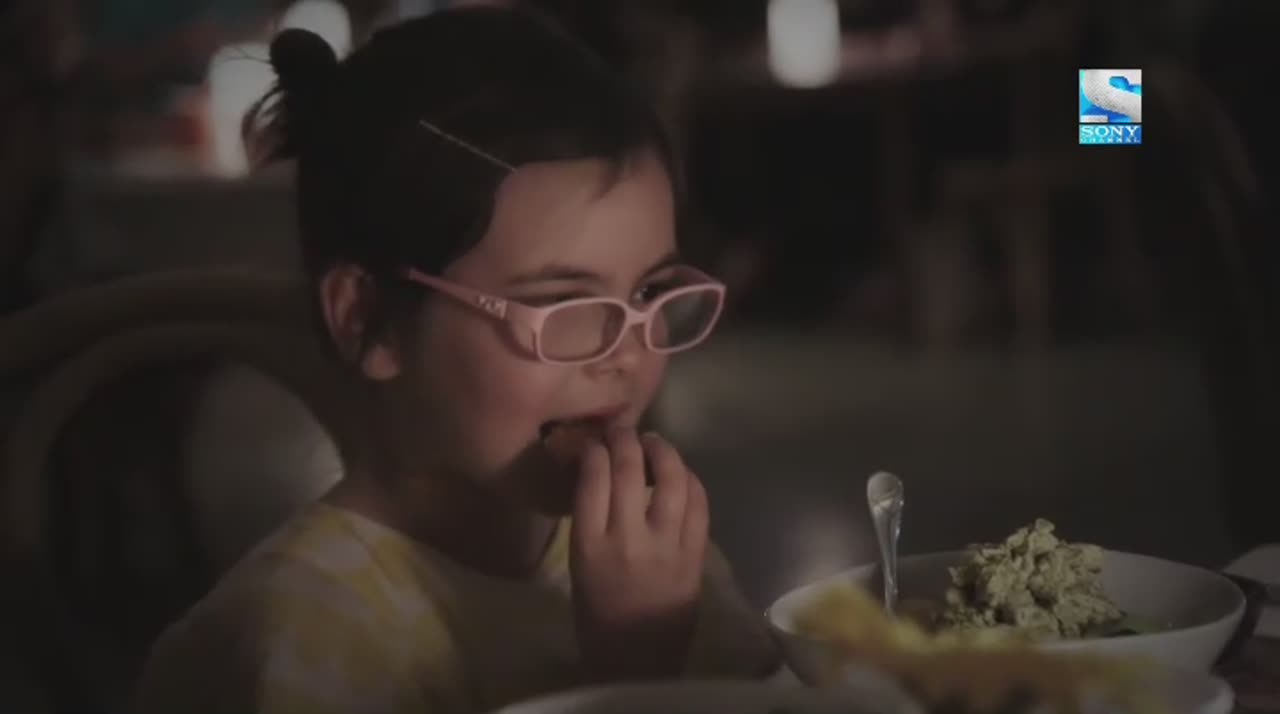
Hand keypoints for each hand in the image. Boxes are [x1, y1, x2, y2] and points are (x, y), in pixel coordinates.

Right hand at [569, 428, 708, 680]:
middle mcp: (628, 538)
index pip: (592, 477)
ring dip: (663, 451)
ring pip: (671, 479)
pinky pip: (699, 504)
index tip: (596, 439)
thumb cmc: (598, 614)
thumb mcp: (580, 564)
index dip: (596, 448)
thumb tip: (599, 471)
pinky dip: (691, 480)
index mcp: (589, 544)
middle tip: (624, 431)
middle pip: (629, 469)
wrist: (637, 661)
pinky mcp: (696, 555)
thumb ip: (590, 518)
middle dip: (626, 440)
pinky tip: (682, 473)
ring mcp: (667, 545)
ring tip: (655, 442)